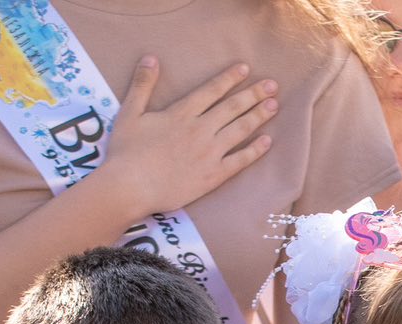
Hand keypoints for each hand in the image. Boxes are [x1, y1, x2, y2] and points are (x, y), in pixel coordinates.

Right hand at [95, 59, 277, 220]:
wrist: (131, 186)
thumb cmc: (126, 151)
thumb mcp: (130, 112)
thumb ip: (142, 85)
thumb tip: (151, 58)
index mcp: (181, 113)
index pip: (212, 90)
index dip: (230, 78)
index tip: (246, 69)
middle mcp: (200, 129)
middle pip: (232, 107)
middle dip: (254, 94)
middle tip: (272, 85)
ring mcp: (209, 153)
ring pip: (240, 130)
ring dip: (259, 116)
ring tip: (274, 105)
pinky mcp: (213, 175)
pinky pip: (240, 161)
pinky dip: (255, 151)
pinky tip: (268, 141)